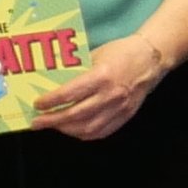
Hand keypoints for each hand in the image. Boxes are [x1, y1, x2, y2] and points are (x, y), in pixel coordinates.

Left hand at [35, 38, 171, 141]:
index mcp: (102, 76)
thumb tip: (53, 83)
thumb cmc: (121, 53)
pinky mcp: (125, 116)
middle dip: (52, 121)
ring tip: (54, 126)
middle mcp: (110, 95)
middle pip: (75, 115)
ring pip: (87, 128)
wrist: (151, 60)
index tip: (37, 104)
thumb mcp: (95, 55)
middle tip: (36, 122)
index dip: (51, 101)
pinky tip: (73, 130)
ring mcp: (119, 108)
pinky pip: (101, 132)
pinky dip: (84, 134)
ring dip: (66, 130)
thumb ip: (77, 71)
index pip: (70, 94)